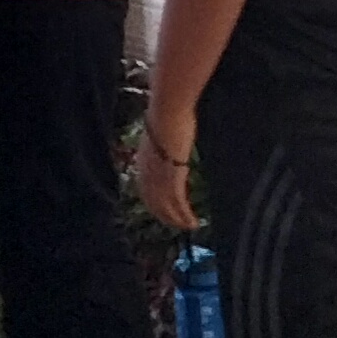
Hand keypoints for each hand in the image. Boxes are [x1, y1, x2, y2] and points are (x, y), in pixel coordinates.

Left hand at [133, 112, 199, 232]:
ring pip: (167, 208)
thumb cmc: (167, 114)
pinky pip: (178, 204)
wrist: (167, 111)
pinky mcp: (173, 178)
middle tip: (179, 224)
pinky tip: (194, 221)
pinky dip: (185, 216)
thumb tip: (168, 139)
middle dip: (167, 217)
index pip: (146, 192)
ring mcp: (159, 177)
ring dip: (179, 220)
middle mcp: (147, 175)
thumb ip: (162, 142)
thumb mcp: (160, 133)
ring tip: (190, 226)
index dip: (156, 205)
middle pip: (155, 204)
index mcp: (142, 164)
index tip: (165, 212)